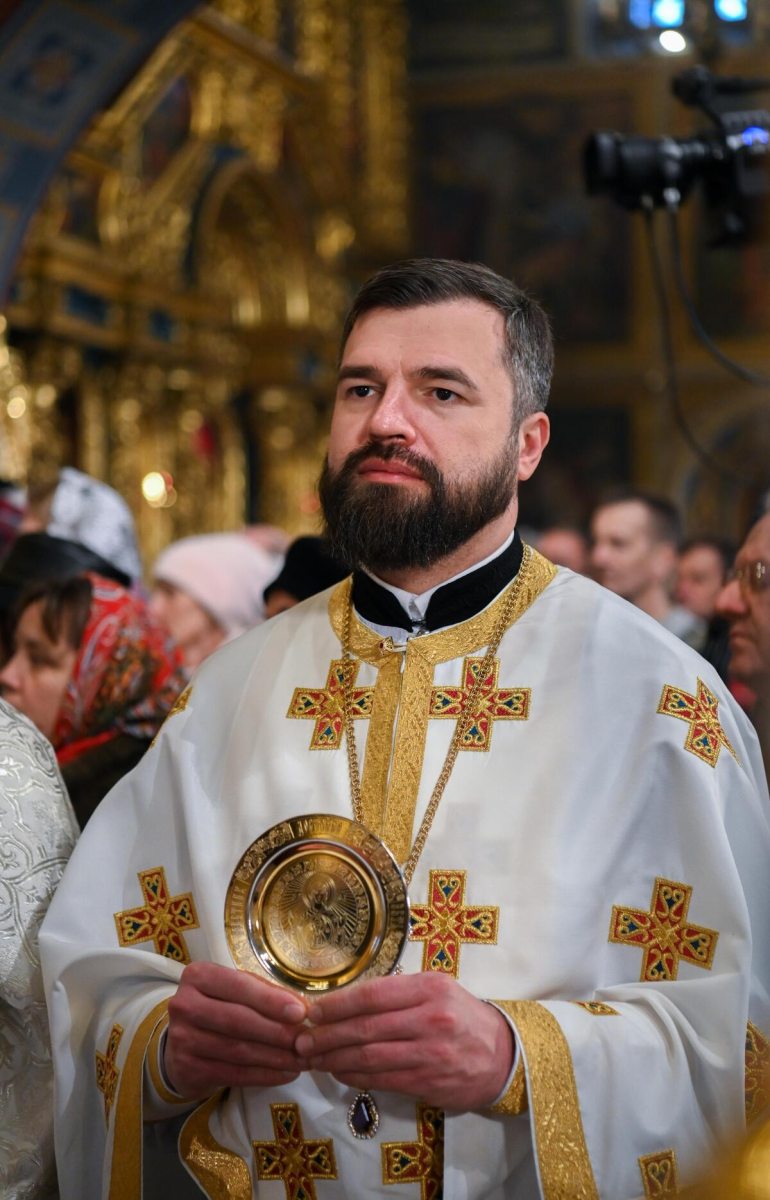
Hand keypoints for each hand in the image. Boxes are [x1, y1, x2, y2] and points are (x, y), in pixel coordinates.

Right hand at [164, 961, 309, 1098]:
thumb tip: (301, 1007)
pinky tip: (286, 1074)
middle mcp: (185, 1005)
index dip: (271, 1000)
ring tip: (302, 1060)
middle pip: (239, 1020)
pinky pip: (234, 1074)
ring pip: (239, 1050)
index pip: (239, 986)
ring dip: (276, 1057)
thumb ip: (264, 993)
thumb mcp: (234, 991)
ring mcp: (183, 1039)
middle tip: (307, 1040)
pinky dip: (264, 1075)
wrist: (181, 1045)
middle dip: (278, 1031)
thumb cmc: (217, 1009)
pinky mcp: (188, 1068)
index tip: (300, 1012)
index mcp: (198, 977)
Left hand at [294, 972, 513, 1111]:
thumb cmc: (461, 1016)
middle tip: (301, 1040)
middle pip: (366, 1028)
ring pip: (370, 1057)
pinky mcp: (429, 1082)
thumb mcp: (437, 989)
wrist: (502, 1055)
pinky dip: (355, 1077)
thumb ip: (398, 993)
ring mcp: (430, 1053)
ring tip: (312, 1059)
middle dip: (327, 1036)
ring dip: (335, 1059)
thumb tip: (346, 1002)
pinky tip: (339, 1072)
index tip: (312, 1011)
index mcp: (429, 989)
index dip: (337, 1005)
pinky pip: (382, 1079)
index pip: (372, 995)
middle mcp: (430, 1019)